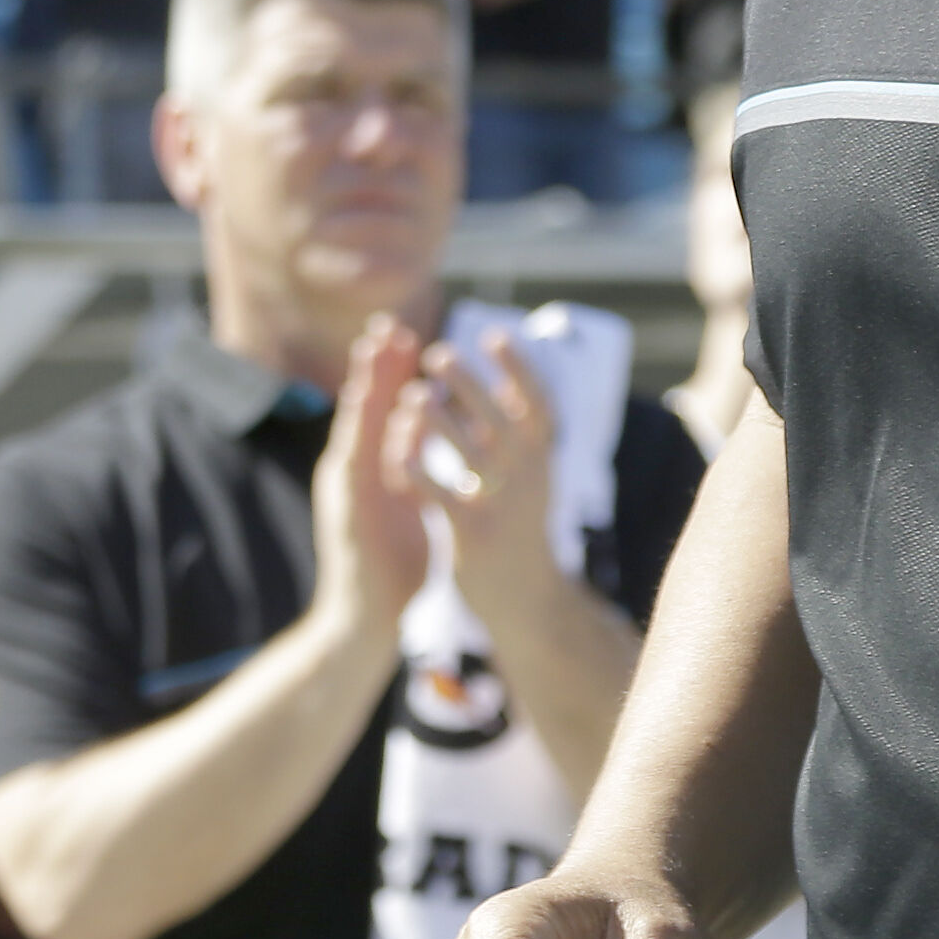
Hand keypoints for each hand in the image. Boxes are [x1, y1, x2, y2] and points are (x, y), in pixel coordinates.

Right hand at [308, 314, 436, 636]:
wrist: (366, 618)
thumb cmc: (393, 566)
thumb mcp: (408, 506)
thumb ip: (412, 470)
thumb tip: (426, 439)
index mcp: (373, 468)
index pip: (383, 410)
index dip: (393, 373)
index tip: (407, 334)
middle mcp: (354, 469)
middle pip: (364, 406)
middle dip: (376, 364)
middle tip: (389, 322)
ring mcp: (345, 486)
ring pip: (354, 423)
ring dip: (363, 382)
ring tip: (373, 346)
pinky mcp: (344, 506)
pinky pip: (353, 459)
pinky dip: (358, 427)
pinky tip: (363, 401)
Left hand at [394, 337, 561, 591]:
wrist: (528, 603)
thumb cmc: (522, 531)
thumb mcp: (534, 480)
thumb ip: (523, 436)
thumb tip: (516, 381)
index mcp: (543, 462)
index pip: (539, 406)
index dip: (521, 370)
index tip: (496, 334)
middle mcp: (529, 479)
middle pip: (502, 421)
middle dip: (470, 384)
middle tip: (438, 352)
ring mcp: (503, 507)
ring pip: (471, 454)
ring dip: (441, 422)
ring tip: (414, 395)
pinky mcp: (474, 536)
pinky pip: (443, 497)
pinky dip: (419, 474)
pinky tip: (394, 455)